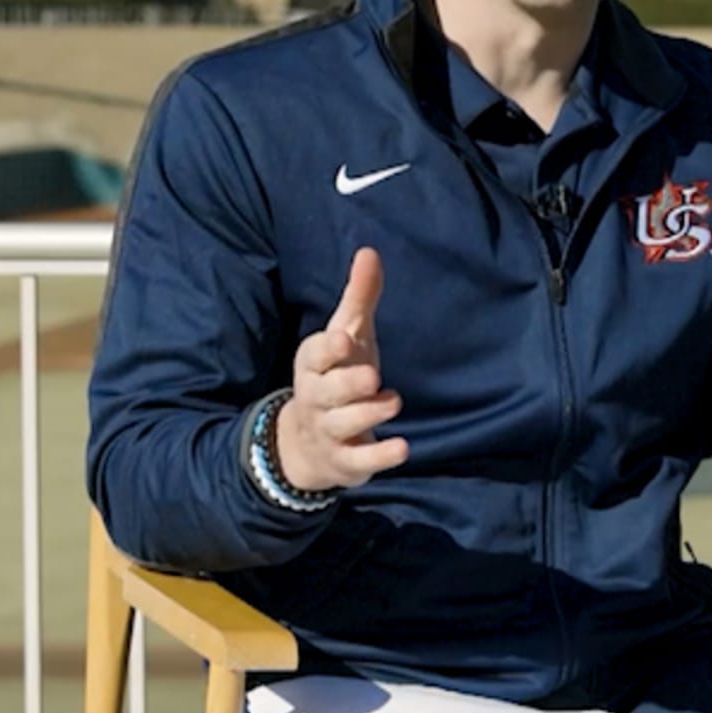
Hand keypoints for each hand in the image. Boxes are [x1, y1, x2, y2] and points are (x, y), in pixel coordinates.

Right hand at [276, 247, 409, 492]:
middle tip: (371, 376)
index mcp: (314, 365)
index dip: (328, 350)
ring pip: (344, 424)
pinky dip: (380, 457)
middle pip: (327, 391)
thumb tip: (369, 251)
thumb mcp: (347, 337)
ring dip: (369, 414)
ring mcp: (329, 431)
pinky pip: (360, 461)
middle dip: (348, 384)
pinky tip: (403, 448)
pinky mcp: (346, 461)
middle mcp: (317, 398)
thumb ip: (359, 297)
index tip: (345, 340)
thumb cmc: (335, 376)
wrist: (308, 443)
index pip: (314, 355)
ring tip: (393, 400)